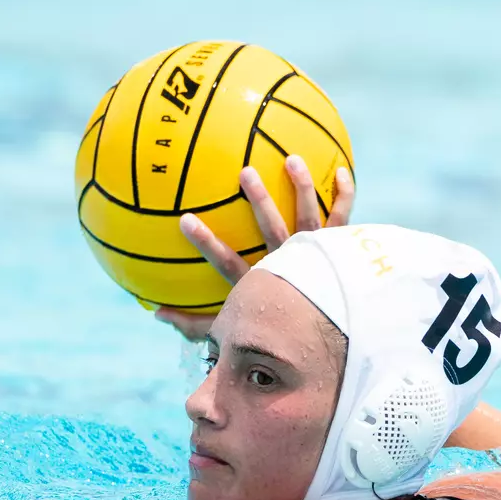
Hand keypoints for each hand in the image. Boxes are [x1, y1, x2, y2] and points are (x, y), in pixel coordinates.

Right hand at [154, 154, 353, 341]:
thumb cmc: (274, 333)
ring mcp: (317, 256)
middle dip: (259, 200)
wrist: (328, 339)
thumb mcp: (231, 332)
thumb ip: (194, 323)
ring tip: (292, 159)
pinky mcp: (340, 250)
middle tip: (246, 172)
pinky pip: (343, 220)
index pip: (227, 261)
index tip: (184, 220)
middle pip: (272, 228)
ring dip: (301, 187)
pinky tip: (344, 171)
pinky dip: (344, 196)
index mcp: (262, 281)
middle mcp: (289, 264)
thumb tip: (156, 314)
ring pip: (308, 217)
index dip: (206, 241)